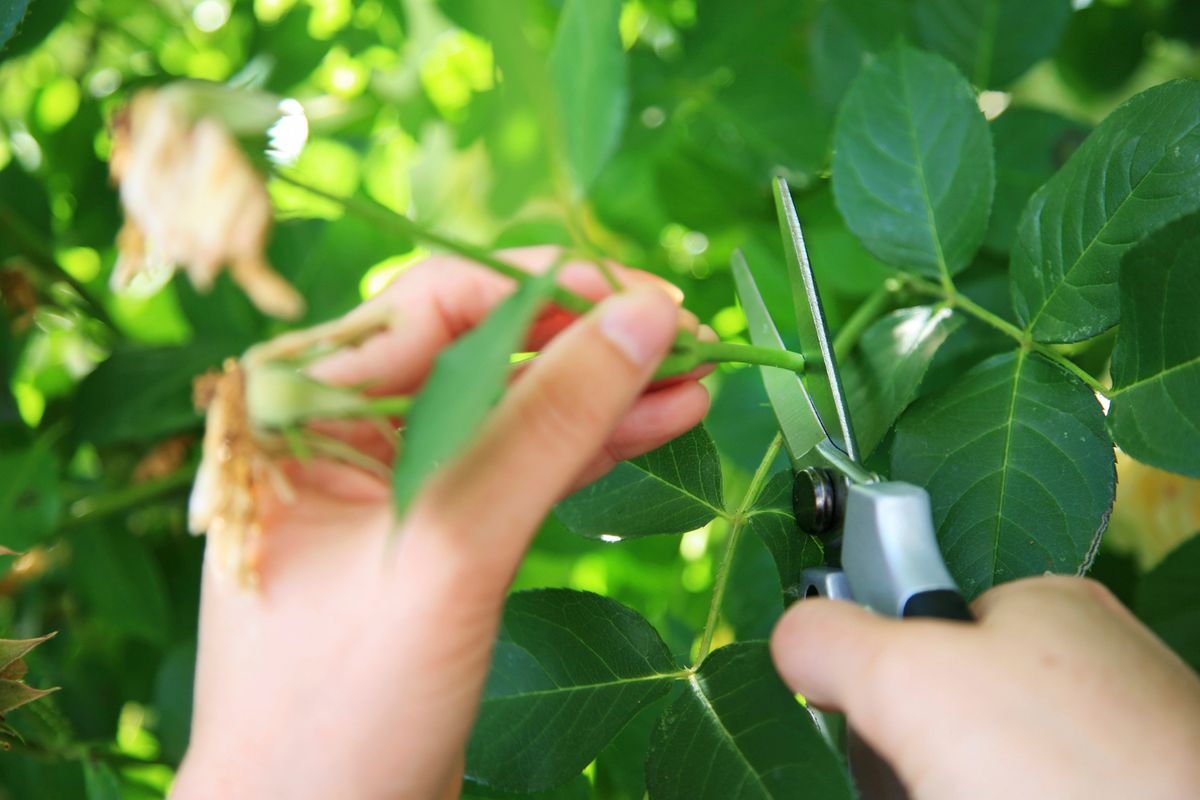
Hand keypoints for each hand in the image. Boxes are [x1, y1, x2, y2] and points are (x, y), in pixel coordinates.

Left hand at [172, 247, 711, 798]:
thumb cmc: (338, 707)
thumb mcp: (449, 547)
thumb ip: (546, 424)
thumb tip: (640, 320)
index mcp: (303, 401)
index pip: (442, 300)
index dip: (554, 293)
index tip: (649, 302)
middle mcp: (341, 426)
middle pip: (487, 346)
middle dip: (591, 341)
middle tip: (691, 339)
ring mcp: (394, 481)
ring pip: (515, 405)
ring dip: (605, 391)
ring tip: (695, 381)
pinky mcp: (440, 532)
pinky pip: (521, 463)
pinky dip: (591, 444)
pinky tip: (658, 423)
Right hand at [771, 575, 1199, 799]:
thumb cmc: (1065, 772)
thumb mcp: (909, 680)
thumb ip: (833, 638)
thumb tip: (795, 634)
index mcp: (1045, 610)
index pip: (923, 611)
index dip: (877, 658)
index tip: (863, 702)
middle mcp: (1085, 673)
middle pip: (942, 700)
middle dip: (907, 746)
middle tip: (916, 779)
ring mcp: (1111, 751)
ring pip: (975, 764)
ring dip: (935, 786)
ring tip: (945, 799)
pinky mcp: (1117, 793)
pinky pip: (1018, 786)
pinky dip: (976, 797)